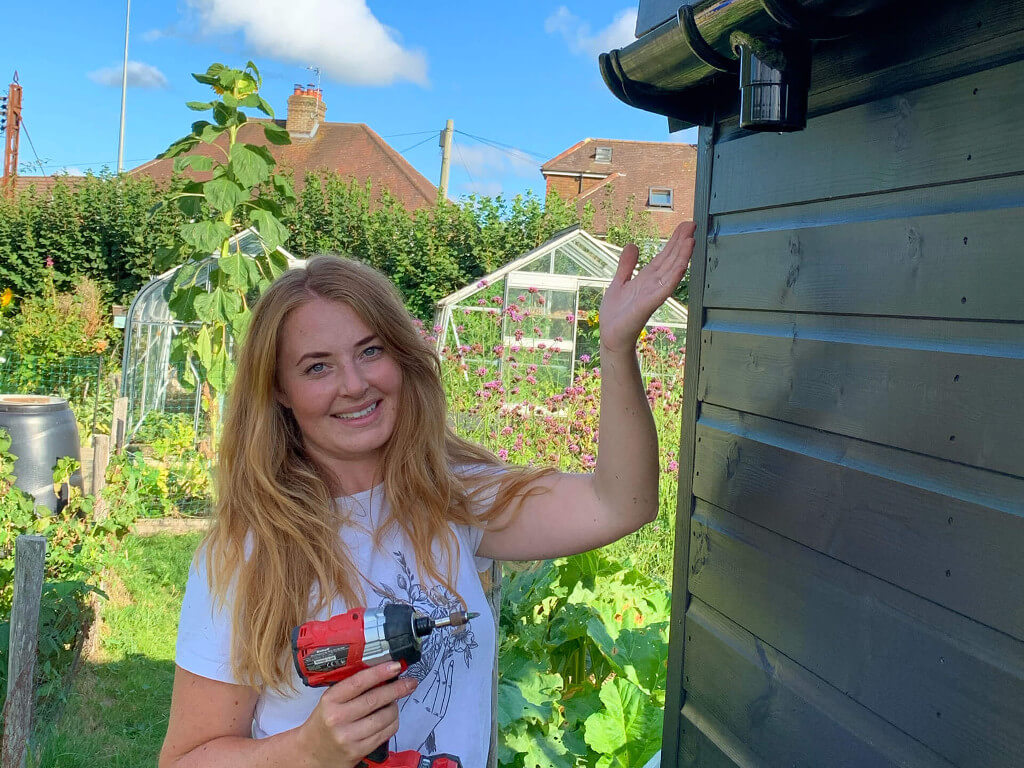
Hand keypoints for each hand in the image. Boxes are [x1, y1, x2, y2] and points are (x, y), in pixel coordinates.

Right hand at [298, 662, 417, 767]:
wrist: (312, 752)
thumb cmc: (324, 721)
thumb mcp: (331, 700)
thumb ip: (352, 687)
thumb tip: (382, 673)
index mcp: (330, 700)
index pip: (358, 682)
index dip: (380, 672)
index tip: (395, 667)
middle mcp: (338, 718)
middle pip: (375, 699)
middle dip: (397, 688)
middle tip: (409, 683)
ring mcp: (348, 736)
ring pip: (384, 717)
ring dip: (394, 707)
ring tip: (393, 703)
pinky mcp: (358, 750)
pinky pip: (385, 733)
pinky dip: (392, 723)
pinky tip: (389, 719)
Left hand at [598, 221, 694, 354]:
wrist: (610, 336)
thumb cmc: (616, 314)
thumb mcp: (619, 282)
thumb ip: (626, 265)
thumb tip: (632, 245)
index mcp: (647, 278)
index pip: (664, 256)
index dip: (675, 241)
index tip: (686, 225)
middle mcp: (653, 284)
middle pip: (670, 260)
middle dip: (681, 242)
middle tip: (693, 224)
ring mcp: (653, 294)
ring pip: (671, 272)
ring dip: (681, 257)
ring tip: (691, 239)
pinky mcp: (648, 305)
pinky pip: (664, 289)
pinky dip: (673, 277)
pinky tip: (682, 266)